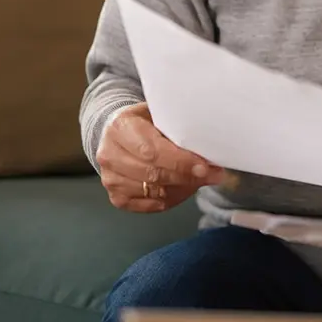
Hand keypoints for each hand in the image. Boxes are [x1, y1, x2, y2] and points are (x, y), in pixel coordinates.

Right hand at [96, 103, 224, 212]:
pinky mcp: (116, 197)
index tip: (204, 167)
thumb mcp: (158, 115)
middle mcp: (109, 154)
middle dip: (186, 177)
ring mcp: (110, 178)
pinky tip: (181, 189)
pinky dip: (169, 200)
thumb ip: (178, 131)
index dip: (180, 162)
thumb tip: (208, 152)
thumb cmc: (143, 122)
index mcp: (120, 127)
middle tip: (212, 175)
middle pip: (153, 174)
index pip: (151, 151)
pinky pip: (149, 206)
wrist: (117, 133)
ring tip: (199, 180)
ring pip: (152, 192)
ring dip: (181, 189)